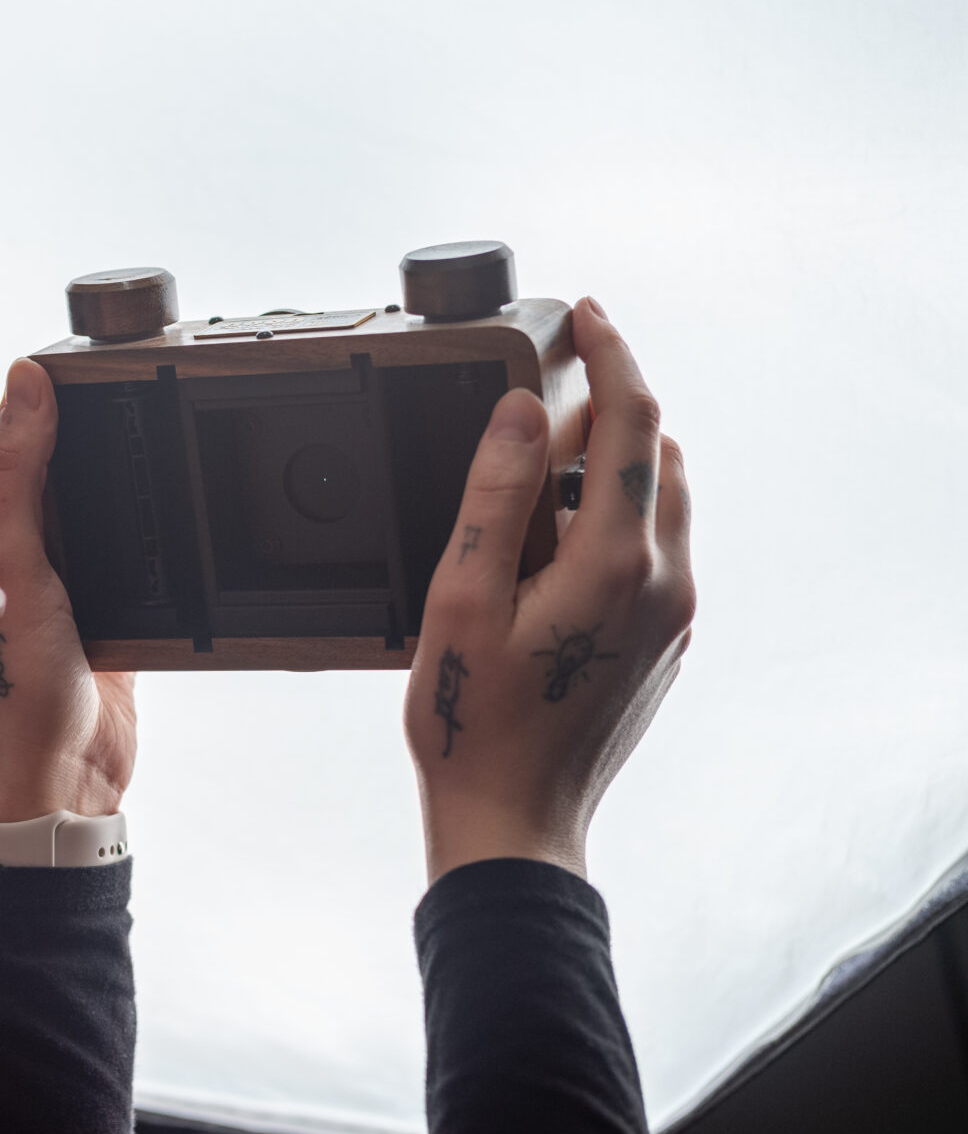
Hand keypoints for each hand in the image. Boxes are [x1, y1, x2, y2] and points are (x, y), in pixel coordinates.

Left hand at [0, 359, 137, 823]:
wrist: (62, 783)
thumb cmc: (14, 694)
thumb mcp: (15, 567)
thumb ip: (16, 474)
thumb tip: (24, 380)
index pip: (19, 433)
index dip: (54, 394)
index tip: (100, 356)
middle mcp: (21, 544)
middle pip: (72, 462)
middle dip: (108, 432)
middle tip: (155, 385)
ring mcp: (69, 575)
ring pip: (111, 501)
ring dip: (137, 481)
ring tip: (174, 434)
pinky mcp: (112, 605)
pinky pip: (142, 550)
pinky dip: (161, 534)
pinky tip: (181, 513)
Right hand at [403, 298, 694, 881]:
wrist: (514, 819)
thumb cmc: (473, 723)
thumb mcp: (461, 599)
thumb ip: (493, 497)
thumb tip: (520, 415)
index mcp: (614, 562)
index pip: (632, 423)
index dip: (610, 355)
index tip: (587, 314)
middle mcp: (662, 581)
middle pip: (660, 454)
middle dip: (612, 406)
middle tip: (548, 388)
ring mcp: (671, 616)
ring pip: (665, 501)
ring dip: (618, 464)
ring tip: (543, 472)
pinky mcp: (663, 641)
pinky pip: (656, 549)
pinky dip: (619, 517)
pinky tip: (555, 543)